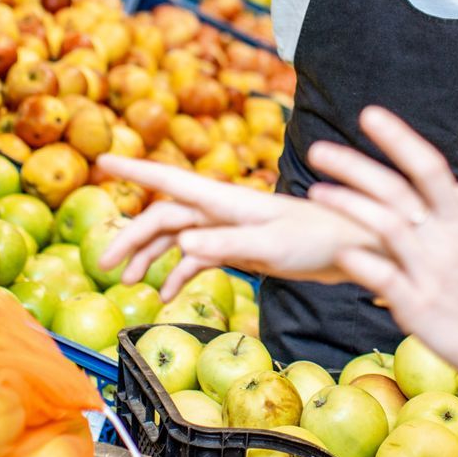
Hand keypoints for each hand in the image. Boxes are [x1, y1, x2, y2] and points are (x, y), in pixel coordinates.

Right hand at [95, 155, 378, 296]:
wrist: (355, 249)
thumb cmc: (320, 239)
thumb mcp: (274, 243)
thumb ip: (228, 242)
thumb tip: (182, 244)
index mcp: (226, 200)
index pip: (171, 181)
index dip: (135, 170)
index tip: (102, 161)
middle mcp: (223, 209)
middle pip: (165, 217)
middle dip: (132, 237)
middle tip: (105, 266)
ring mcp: (231, 228)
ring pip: (178, 238)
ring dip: (151, 257)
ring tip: (128, 282)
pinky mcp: (242, 248)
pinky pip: (200, 257)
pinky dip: (180, 273)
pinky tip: (166, 294)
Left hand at [307, 106, 457, 407]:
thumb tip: (453, 186)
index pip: (429, 166)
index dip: (399, 138)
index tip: (370, 116)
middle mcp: (446, 239)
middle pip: (396, 190)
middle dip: (354, 166)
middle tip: (318, 150)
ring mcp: (431, 272)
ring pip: (384, 226)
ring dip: (347, 205)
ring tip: (316, 192)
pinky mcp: (418, 306)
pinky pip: (380, 276)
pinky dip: (357, 260)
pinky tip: (335, 251)